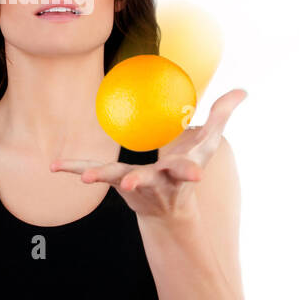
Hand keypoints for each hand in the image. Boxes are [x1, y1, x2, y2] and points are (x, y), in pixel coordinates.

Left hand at [51, 88, 247, 219]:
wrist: (170, 209)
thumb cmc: (190, 167)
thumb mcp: (210, 143)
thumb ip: (223, 114)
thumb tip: (244, 90)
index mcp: (181, 172)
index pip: (187, 172)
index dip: (189, 171)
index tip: (195, 174)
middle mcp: (158, 182)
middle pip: (148, 181)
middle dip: (140, 183)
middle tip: (129, 185)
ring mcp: (136, 184)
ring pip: (116, 179)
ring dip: (100, 176)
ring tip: (82, 176)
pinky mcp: (117, 182)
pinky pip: (93, 172)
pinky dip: (75, 168)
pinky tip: (54, 166)